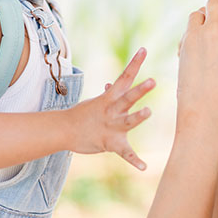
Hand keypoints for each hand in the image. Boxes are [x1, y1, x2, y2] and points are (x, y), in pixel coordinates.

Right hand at [64, 48, 153, 169]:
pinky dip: (134, 160)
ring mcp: (111, 126)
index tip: (144, 50)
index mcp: (110, 97)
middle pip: (127, 98)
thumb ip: (110, 94)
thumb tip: (112, 84)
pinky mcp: (110, 143)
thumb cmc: (84, 113)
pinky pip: (124, 153)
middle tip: (153, 81)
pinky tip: (144, 167)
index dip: (135, 63)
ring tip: (149, 111)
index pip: (125, 77)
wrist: (64, 130)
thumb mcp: (98, 101)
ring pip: (127, 121)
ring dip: (137, 117)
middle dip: (139, 90)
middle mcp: (112, 110)